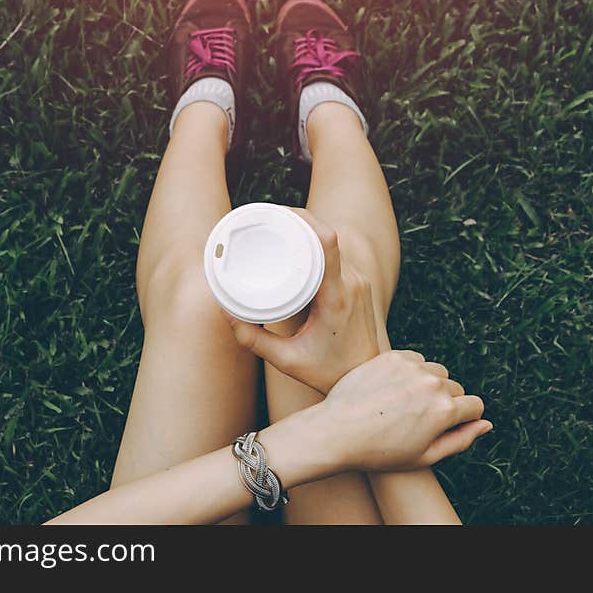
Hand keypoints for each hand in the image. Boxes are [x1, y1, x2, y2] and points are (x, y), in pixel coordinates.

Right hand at [224, 208, 379, 393]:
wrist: (366, 379)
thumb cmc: (329, 371)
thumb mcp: (286, 360)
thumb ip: (253, 339)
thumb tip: (226, 312)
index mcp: (337, 296)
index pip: (327, 243)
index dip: (305, 220)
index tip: (277, 213)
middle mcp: (352, 282)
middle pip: (327, 236)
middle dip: (298, 220)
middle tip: (267, 218)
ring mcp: (358, 281)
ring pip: (332, 244)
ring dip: (308, 231)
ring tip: (279, 226)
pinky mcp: (359, 284)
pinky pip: (337, 254)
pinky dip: (318, 244)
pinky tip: (300, 241)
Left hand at [306, 350, 491, 470]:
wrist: (336, 432)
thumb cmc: (380, 451)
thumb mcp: (425, 456)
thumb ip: (461, 439)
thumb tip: (487, 423)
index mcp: (445, 410)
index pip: (475, 406)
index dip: (462, 419)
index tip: (442, 427)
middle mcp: (433, 384)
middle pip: (454, 388)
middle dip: (443, 402)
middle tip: (414, 420)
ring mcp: (412, 367)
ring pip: (436, 372)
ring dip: (427, 384)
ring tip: (401, 405)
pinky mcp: (392, 356)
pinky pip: (415, 360)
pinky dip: (409, 372)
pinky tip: (391, 389)